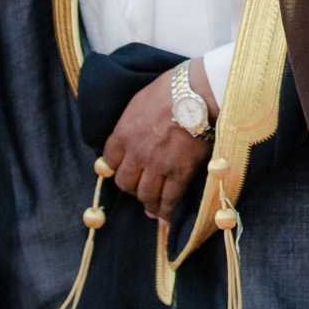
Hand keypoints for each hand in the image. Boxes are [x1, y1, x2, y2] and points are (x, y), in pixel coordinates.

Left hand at [101, 63, 215, 220]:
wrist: (199, 93)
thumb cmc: (172, 88)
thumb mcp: (141, 100)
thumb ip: (133, 120)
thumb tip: (134, 129)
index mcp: (124, 133)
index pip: (109, 160)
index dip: (115, 167)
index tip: (121, 170)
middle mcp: (137, 153)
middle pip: (125, 182)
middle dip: (131, 187)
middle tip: (139, 188)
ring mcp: (158, 165)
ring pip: (146, 194)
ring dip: (147, 203)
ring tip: (150, 209)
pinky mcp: (180, 173)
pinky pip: (169, 199)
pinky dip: (166, 212)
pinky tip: (164, 220)